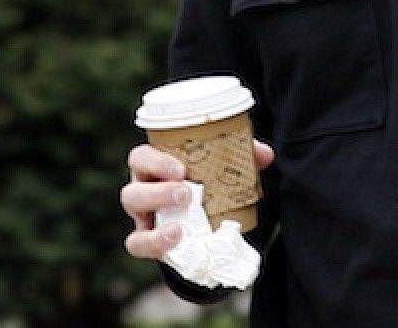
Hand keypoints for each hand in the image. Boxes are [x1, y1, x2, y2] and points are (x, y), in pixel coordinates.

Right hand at [122, 139, 274, 259]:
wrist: (201, 224)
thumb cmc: (204, 186)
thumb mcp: (220, 171)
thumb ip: (240, 158)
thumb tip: (264, 154)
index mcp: (155, 167)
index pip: (140, 158)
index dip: (156, 162)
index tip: (182, 169)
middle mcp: (142, 189)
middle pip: (132, 189)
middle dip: (158, 192)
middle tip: (187, 193)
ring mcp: (142, 217)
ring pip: (132, 215)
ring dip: (156, 217)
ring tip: (180, 224)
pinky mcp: (146, 240)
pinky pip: (137, 243)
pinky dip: (153, 242)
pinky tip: (176, 239)